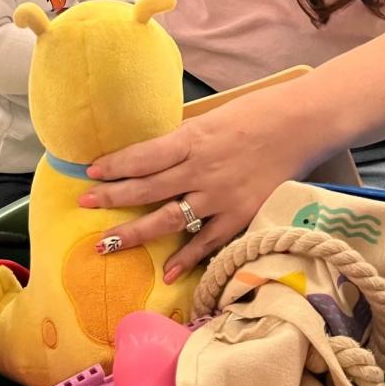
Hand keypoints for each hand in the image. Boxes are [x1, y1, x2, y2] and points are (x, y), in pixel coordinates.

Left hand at [78, 91, 316, 281]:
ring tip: (106, 243)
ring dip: (135, 232)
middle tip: (83, 203)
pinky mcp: (241, 216)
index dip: (115, 165)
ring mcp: (220, 197)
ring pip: (168, 219)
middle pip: (147, 188)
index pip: (143, 156)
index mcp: (192, 140)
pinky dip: (188, 258)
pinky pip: (208, 242)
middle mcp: (201, 170)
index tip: (90, 172)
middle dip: (111, 197)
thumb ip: (183, 140)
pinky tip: (168, 271)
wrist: (301, 126)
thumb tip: (153, 153)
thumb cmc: (256, 114)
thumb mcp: (211, 119)